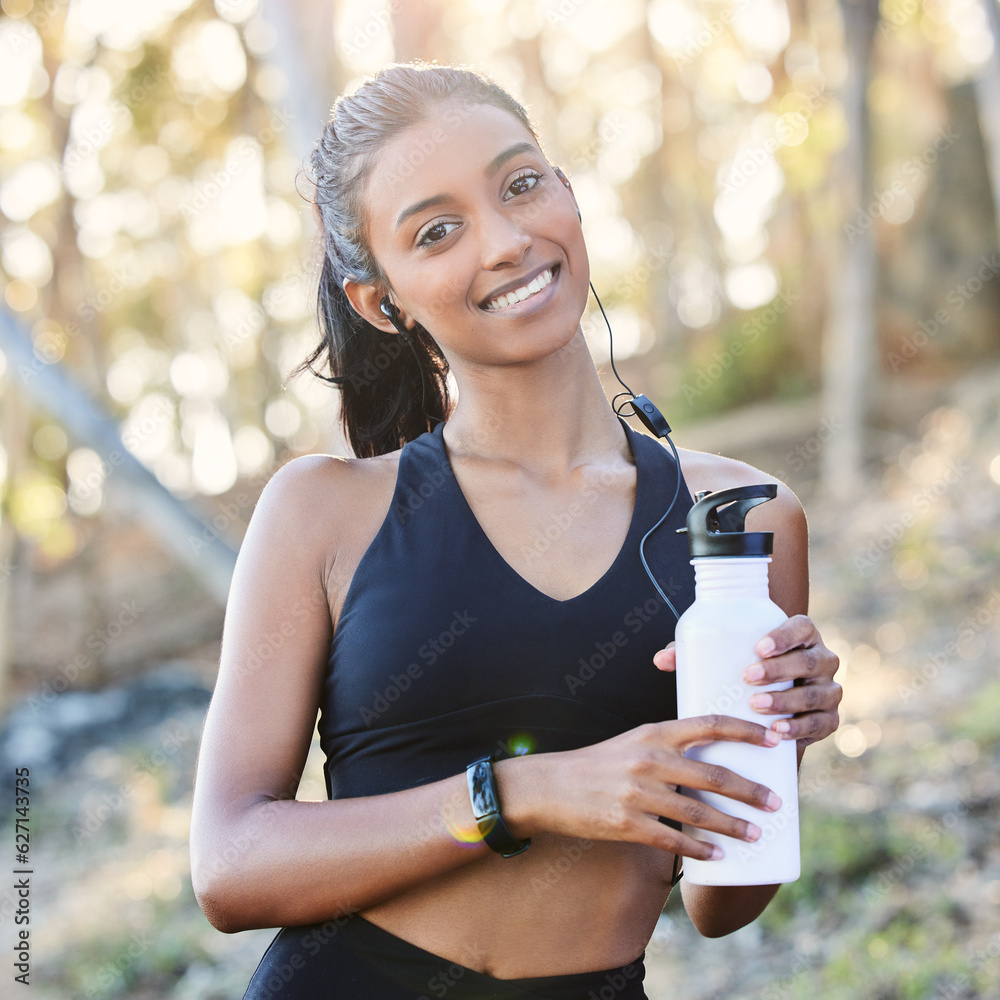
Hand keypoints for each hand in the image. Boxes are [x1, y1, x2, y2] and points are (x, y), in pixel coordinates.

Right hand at [521, 717, 783, 860]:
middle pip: (714, 775)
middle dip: (751, 792)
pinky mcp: (628, 824)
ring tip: (756, 834)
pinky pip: (674, 841)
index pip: (710, 725)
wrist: (549, 786)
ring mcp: (639, 793)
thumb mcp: (633, 741)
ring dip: (733, 827)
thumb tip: (712, 758)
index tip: (775, 738)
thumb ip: (668, 746)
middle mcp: (650, 759)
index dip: (747, 731)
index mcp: (654, 732)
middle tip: (777, 803)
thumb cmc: (597, 764)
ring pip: (699, 814)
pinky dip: (699, 850)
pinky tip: (716, 856)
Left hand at [653, 613, 841, 748]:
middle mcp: (821, 660)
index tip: (757, 647)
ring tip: (757, 707)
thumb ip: (694, 654)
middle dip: (780, 670)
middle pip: (810, 660)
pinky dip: (801, 728)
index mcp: (801, 636)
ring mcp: (828, 690)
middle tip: (747, 678)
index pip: (802, 627)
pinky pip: (822, 724)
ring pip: (817, 694)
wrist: (768, 705)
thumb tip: (661, 660)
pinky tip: (779, 733)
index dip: (784, 635)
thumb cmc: (742, 670)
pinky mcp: (828, 719)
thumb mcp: (722, 657)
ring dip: (788, 701)